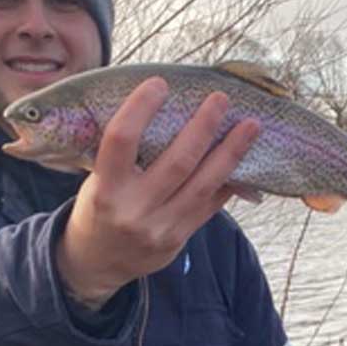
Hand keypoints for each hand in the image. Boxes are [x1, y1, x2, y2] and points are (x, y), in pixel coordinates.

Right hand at [55, 77, 259, 308]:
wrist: (97, 262)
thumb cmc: (98, 207)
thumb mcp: (97, 180)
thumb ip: (124, 154)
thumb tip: (162, 107)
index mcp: (105, 189)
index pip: (121, 141)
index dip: (140, 109)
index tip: (159, 83)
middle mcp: (133, 210)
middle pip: (177, 163)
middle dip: (203, 127)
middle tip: (220, 99)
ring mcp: (160, 228)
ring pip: (204, 185)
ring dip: (231, 152)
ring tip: (250, 125)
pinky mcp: (180, 239)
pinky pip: (212, 205)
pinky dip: (229, 179)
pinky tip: (244, 157)